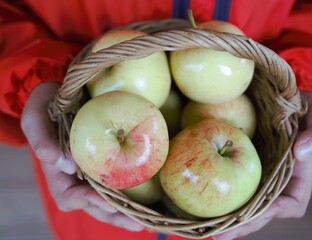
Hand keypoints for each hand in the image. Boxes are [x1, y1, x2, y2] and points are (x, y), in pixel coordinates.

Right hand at [21, 82, 143, 231]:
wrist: (62, 94)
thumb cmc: (46, 105)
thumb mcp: (36, 115)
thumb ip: (41, 139)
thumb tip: (65, 165)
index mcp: (58, 172)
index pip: (71, 196)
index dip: (89, 201)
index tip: (109, 203)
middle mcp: (76, 177)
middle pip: (94, 204)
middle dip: (114, 216)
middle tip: (137, 224)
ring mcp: (92, 171)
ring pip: (108, 198)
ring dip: (126, 210)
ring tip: (148, 218)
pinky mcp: (106, 162)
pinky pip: (119, 179)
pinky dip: (133, 189)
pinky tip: (151, 195)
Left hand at [213, 91, 311, 239]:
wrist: (280, 95)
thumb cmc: (304, 106)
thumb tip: (302, 152)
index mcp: (298, 175)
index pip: (291, 202)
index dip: (274, 212)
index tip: (254, 214)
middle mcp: (275, 179)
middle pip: (261, 210)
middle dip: (243, 224)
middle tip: (220, 235)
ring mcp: (256, 172)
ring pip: (244, 200)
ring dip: (227, 216)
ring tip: (206, 227)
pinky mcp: (240, 162)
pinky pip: (230, 180)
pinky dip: (218, 192)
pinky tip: (200, 199)